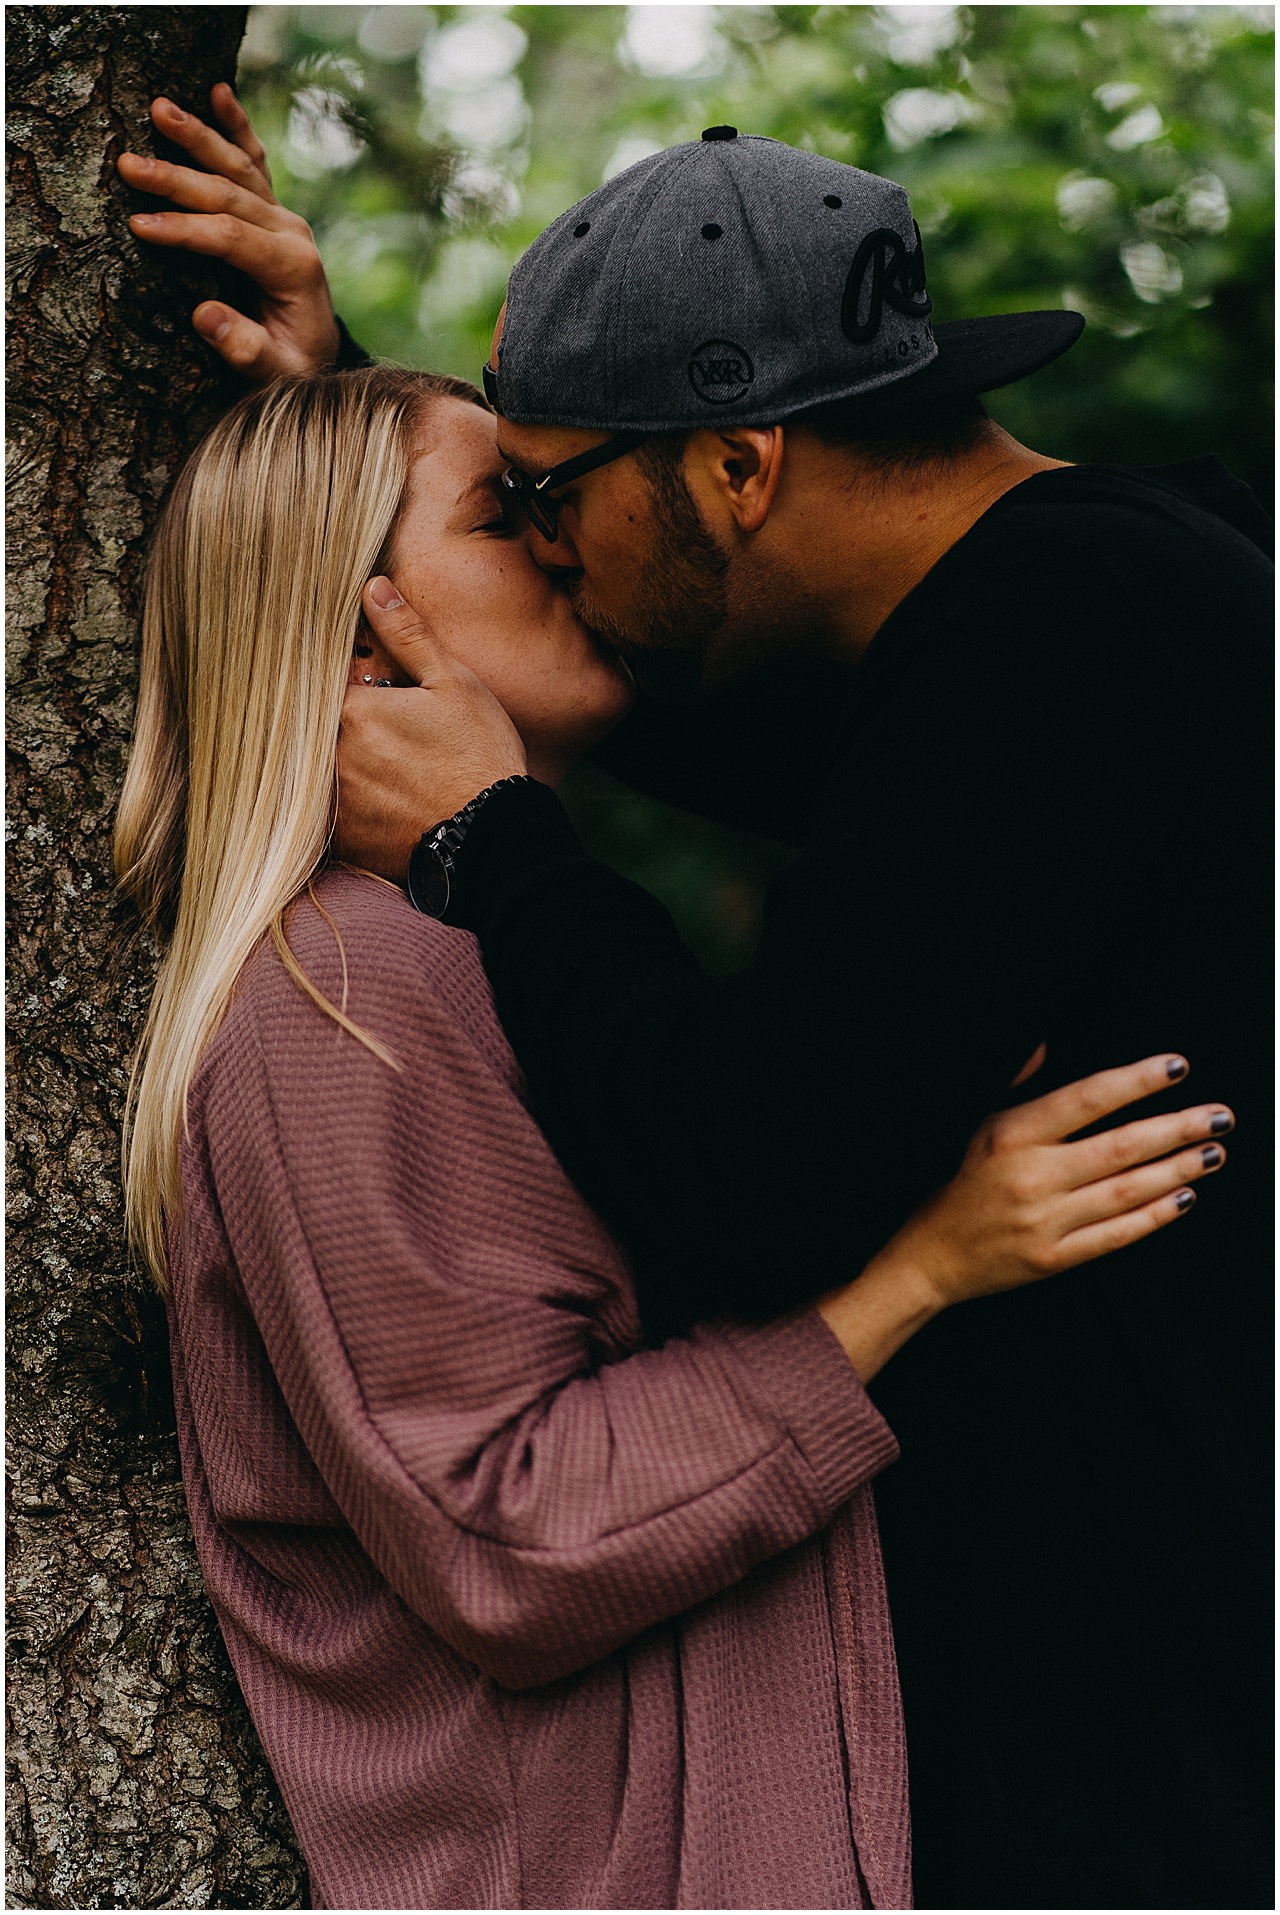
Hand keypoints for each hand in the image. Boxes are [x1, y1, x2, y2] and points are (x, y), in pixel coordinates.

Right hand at [117, 85, 339, 382]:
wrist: (320, 357)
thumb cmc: (293, 368)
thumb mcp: (274, 375)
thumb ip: (245, 349)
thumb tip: (204, 316)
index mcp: (293, 268)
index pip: (230, 238)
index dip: (185, 230)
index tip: (140, 225)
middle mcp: (292, 233)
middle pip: (228, 195)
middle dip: (176, 179)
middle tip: (128, 164)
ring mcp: (285, 217)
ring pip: (238, 169)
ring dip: (198, 137)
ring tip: (159, 108)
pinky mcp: (275, 211)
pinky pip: (255, 163)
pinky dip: (238, 127)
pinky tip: (220, 92)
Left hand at [336, 578, 527, 878]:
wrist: (494, 839)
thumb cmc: (480, 757)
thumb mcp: (453, 684)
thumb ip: (408, 637)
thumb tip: (372, 588)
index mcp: (353, 708)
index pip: (322, 681)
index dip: (342, 682)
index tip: (366, 689)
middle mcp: (330, 754)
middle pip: (315, 728)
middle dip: (342, 726)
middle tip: (385, 736)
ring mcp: (333, 801)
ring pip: (319, 770)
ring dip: (341, 764)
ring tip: (386, 770)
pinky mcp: (342, 841)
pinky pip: (328, 815)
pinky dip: (347, 805)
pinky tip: (381, 803)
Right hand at [819, 1053, 1231, 1379]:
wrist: (928, 1257)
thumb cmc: (955, 1182)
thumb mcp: (975, 1123)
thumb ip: (1016, 1085)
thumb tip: (1045, 1045)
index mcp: (1010, 1134)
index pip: (1087, 1099)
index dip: (1136, 1081)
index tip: (1177, 1067)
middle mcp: (1030, 1176)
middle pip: (1120, 1147)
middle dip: (1177, 1128)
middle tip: (1220, 1115)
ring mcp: (1044, 1221)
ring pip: (1127, 1191)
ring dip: (1177, 1170)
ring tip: (1212, 1152)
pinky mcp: (1053, 1259)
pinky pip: (1116, 1235)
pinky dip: (1155, 1216)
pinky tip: (1185, 1197)